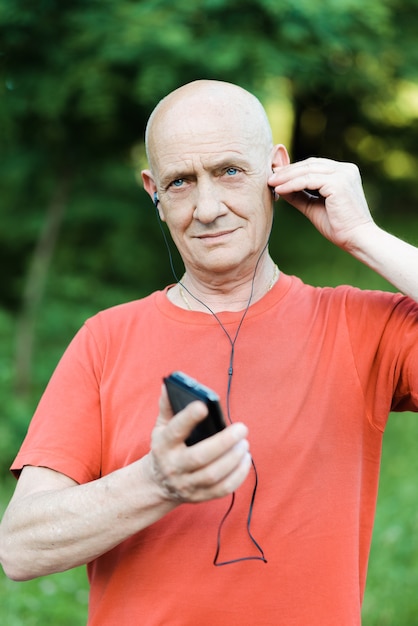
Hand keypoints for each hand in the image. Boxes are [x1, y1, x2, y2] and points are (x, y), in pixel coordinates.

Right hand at [147, 385, 251, 502]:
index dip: (188, 418)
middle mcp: (174, 466)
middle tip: (242, 428)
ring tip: (244, 443)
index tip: (204, 405)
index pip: (175, 430)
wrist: (158, 483)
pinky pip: (223, 489)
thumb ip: (167, 406)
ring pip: (213, 475)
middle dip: (224, 443)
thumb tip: (169, 385)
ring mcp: (187, 484)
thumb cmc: (166, 446)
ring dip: (233, 458)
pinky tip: (245, 459)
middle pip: (200, 457)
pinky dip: (238, 475)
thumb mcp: (161, 427)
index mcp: (164, 445)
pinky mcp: (199, 497)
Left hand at [268, 157, 374, 250]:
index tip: (276, 176)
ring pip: (307, 170)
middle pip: (310, 164)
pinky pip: (308, 180)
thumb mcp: (313, 206)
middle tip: (270, 177)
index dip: (294, 169)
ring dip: (286, 176)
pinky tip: (279, 189)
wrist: (356, 239)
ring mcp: (343, 174)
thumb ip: (299, 195)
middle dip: (287, 170)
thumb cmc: (338, 226)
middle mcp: (346, 169)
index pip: (314, 165)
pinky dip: (292, 184)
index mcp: (344, 172)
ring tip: (271, 183)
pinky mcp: (338, 183)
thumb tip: (278, 187)